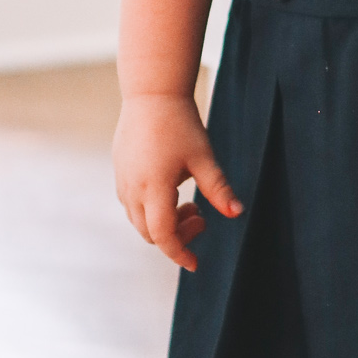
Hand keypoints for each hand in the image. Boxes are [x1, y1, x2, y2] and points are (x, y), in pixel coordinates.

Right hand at [113, 92, 242, 271]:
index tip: (195, 263)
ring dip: (165, 222)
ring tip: (191, 203)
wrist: (151, 93)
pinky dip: (152, 210)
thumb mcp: (204, 158)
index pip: (163, 236)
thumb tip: (237, 213)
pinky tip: (173, 191)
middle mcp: (132, 189)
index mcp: (154, 189)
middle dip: (177, 236)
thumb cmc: (180, 123)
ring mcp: (122, 181)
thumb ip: (218, 189)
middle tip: (202, 216)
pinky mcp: (120, 171)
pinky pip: (132, 204)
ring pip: (139, 220)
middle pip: (150, 233)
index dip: (180, 253)